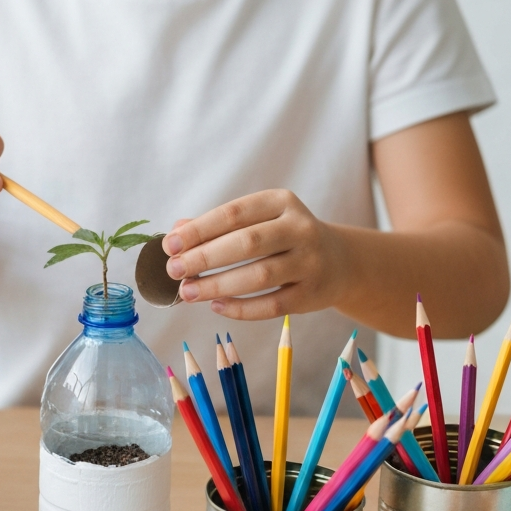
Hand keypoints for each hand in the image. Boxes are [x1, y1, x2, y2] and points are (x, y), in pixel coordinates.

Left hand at [161, 190, 346, 319]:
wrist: (339, 262)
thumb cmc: (283, 240)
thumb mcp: (257, 222)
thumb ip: (217, 227)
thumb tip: (175, 233)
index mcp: (280, 203)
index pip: (234, 214)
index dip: (199, 230)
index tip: (170, 245)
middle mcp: (299, 228)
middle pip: (246, 243)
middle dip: (205, 258)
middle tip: (174, 270)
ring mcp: (309, 261)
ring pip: (259, 275)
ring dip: (217, 285)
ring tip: (188, 292)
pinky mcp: (311, 293)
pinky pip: (271, 305)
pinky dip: (241, 308)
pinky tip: (217, 307)